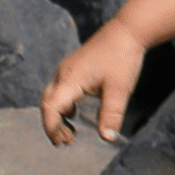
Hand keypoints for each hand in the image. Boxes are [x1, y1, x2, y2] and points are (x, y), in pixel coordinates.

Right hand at [39, 18, 146, 145]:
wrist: (126, 32)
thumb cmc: (123, 59)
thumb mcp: (119, 90)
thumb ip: (112, 115)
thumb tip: (107, 138)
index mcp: (70, 79)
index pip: (51, 107)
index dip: (52, 126)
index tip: (61, 142)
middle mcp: (63, 74)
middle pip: (47, 103)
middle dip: (53, 125)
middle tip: (66, 143)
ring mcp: (67, 70)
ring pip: (52, 97)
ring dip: (57, 116)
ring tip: (71, 134)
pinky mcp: (74, 68)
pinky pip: (60, 90)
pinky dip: (63, 106)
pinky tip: (74, 114)